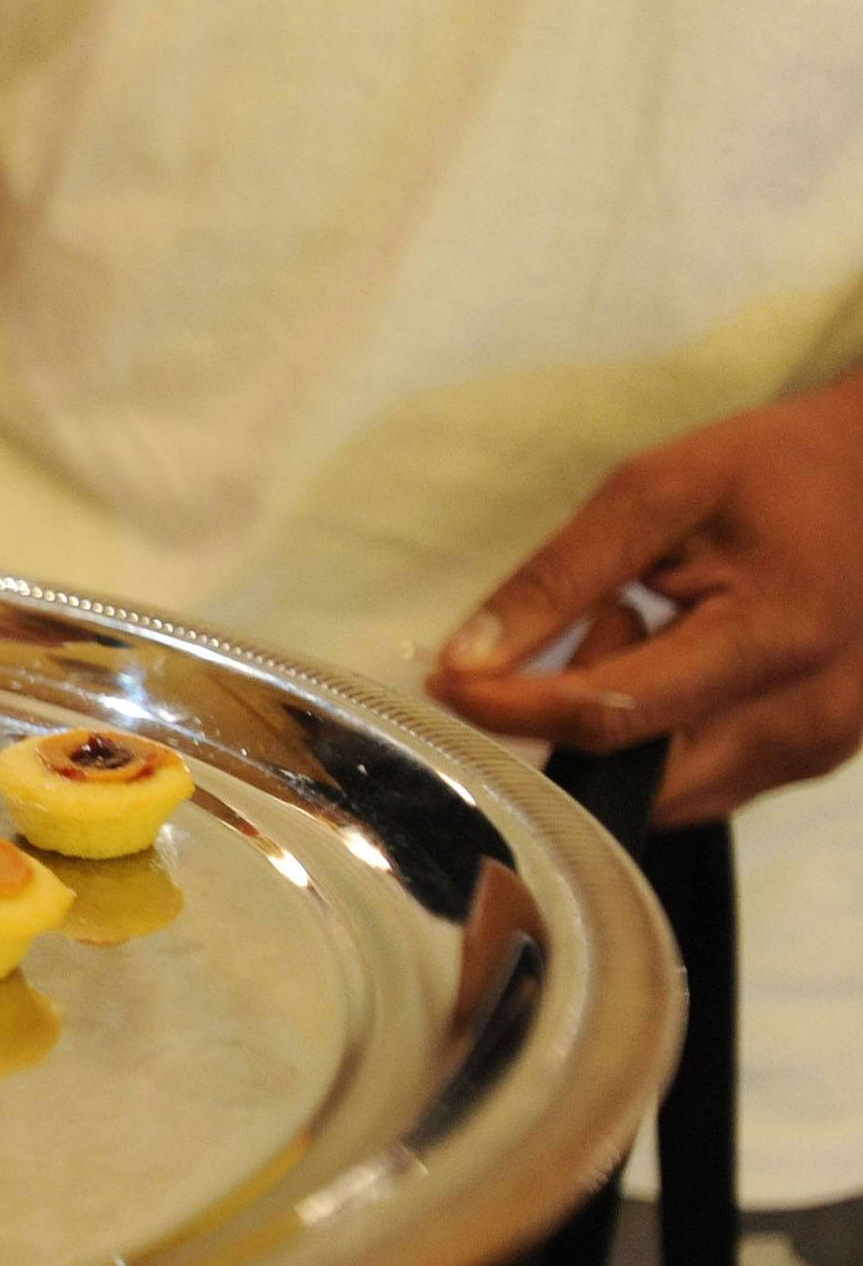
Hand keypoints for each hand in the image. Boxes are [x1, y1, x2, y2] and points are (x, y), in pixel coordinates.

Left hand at [428, 375, 862, 825]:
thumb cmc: (779, 470)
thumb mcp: (658, 490)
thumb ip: (559, 578)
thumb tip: (467, 660)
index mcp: (778, 639)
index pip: (609, 717)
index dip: (510, 709)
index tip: (446, 679)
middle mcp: (809, 719)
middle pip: (631, 778)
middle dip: (572, 716)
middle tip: (601, 616)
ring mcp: (818, 750)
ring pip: (660, 795)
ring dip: (616, 727)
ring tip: (649, 622)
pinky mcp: (812, 759)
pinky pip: (696, 783)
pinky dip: (654, 735)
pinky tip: (675, 655)